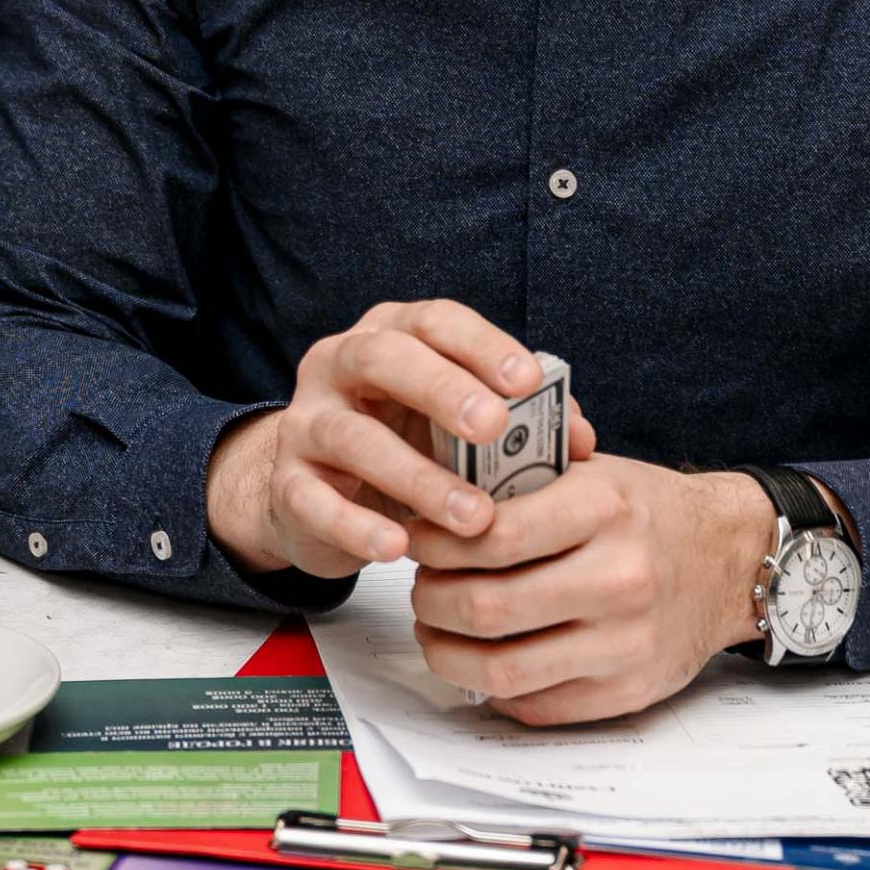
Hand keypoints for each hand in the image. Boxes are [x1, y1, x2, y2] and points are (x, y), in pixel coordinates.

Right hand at [205, 301, 594, 580]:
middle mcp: (339, 365)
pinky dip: (357, 526)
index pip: (436, 322)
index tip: (529, 381)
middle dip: (443, 389)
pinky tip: (397, 547)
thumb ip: (520, 423)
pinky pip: (315, 502)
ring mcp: (306, 422)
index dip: (482, 347)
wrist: (316, 496)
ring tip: (472, 517)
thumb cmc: (406, 444)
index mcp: (391, 335)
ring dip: (418, 478)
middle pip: (384, 359)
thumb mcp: (459, 426)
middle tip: (494, 428)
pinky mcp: (287, 484)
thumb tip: (582, 442)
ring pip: (353, 437)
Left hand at [408, 457, 771, 723]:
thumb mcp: (596, 471)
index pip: (491, 536)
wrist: (732, 559)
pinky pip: (535, 706)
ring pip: (500, 670)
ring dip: (447, 653)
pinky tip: (482, 659)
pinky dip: (492, 689)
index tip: (419, 540)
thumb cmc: (650, 513)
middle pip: (485, 608)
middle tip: (423, 588)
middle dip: (431, 601)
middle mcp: (620, 577)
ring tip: (437, 630)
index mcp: (605, 508)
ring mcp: (626, 643)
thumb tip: (435, 498)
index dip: (436, 543)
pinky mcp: (629, 692)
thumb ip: (524, 480)